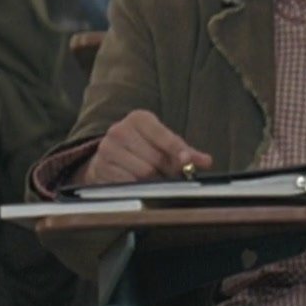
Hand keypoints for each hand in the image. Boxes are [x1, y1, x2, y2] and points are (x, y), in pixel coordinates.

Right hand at [80, 110, 213, 185]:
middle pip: (155, 159)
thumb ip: (186, 152)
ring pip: (142, 173)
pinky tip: (139, 183)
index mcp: (140, 119)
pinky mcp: (100, 167)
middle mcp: (120, 130)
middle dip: (167, 170)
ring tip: (155, 177)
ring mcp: (107, 148)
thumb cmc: (144, 147)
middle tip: (171, 175)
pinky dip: (138, 186)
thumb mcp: (165, 144)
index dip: (178, 150)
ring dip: (154, 180)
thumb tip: (206, 161)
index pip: (164, 136)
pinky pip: (127, 183)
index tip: (186, 161)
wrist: (111, 156)